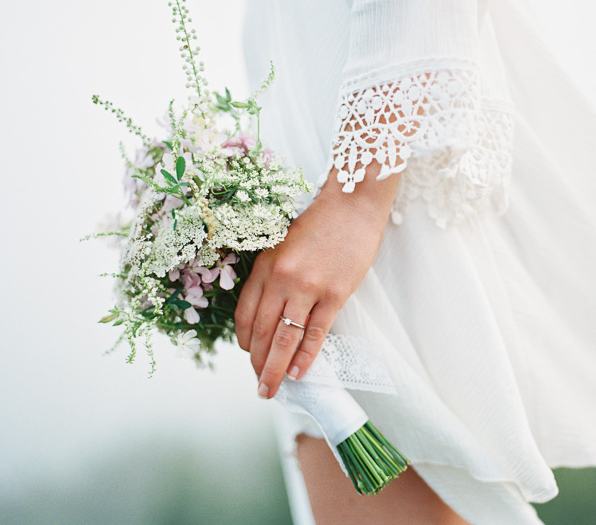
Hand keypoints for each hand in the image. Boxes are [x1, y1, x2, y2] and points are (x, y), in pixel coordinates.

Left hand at [234, 165, 400, 398]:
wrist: (352, 205)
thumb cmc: (319, 224)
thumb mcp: (281, 244)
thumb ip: (271, 276)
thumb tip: (268, 315)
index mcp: (264, 265)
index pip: (244, 314)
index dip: (243, 341)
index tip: (248, 356)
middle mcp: (280, 278)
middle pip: (260, 332)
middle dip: (257, 363)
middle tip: (258, 385)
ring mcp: (307, 287)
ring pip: (284, 338)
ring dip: (275, 369)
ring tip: (271, 390)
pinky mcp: (334, 294)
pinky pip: (315, 333)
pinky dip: (305, 357)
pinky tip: (299, 374)